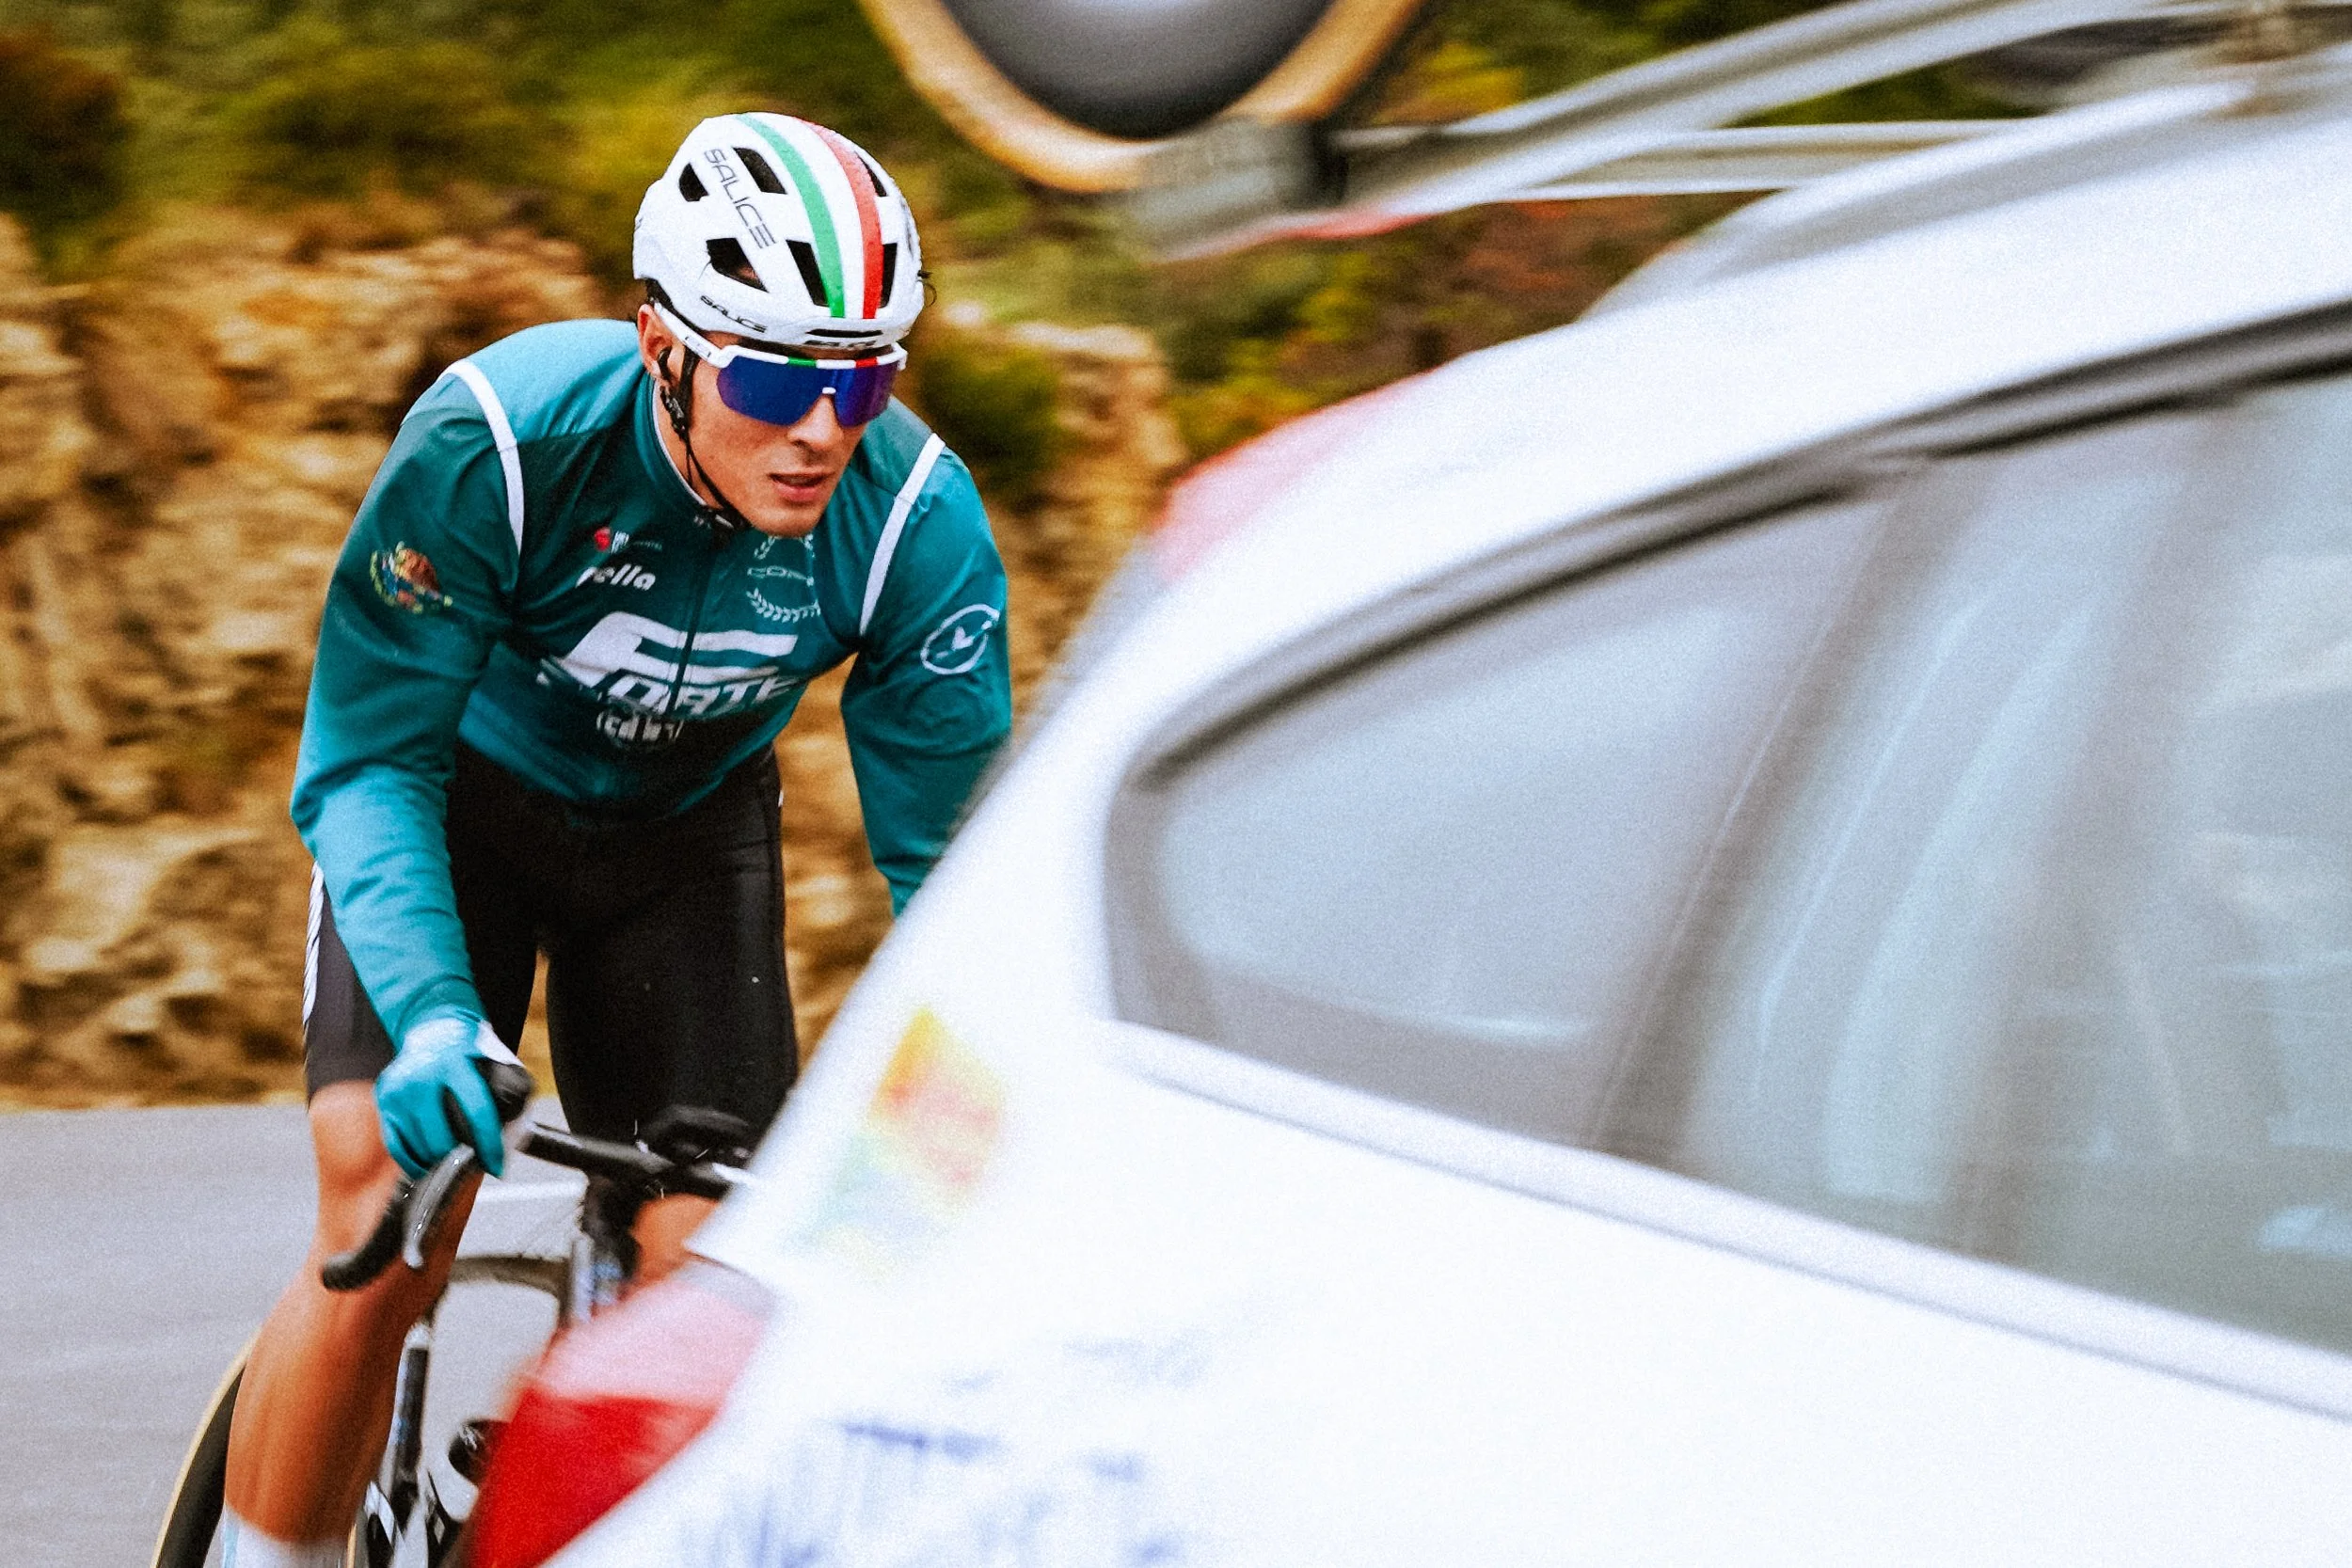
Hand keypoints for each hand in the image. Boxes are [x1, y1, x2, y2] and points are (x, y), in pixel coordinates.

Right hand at [375, 1014, 522, 1178]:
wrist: (432, 1027)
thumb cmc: (469, 1053)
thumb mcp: (492, 1061)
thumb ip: (507, 1091)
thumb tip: (514, 1137)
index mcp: (455, 1063)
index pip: (477, 1111)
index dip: (489, 1144)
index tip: (497, 1166)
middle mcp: (421, 1076)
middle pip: (442, 1138)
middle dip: (460, 1156)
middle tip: (471, 1161)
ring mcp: (398, 1089)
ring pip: (419, 1146)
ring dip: (437, 1160)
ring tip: (451, 1160)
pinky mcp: (383, 1099)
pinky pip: (396, 1145)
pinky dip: (412, 1162)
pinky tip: (426, 1166)